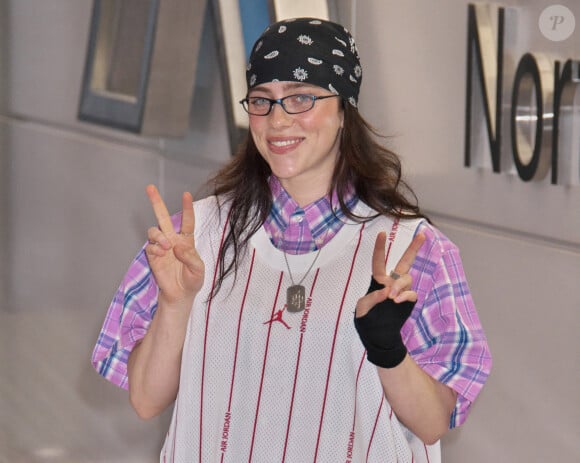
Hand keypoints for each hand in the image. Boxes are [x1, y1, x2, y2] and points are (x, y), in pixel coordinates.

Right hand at [144, 185, 204, 305]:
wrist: (180, 295)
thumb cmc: (192, 280)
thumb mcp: (198, 270)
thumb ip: (190, 257)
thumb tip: (177, 247)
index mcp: (187, 240)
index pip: (187, 221)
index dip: (187, 208)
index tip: (186, 194)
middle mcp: (173, 240)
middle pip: (163, 217)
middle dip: (156, 202)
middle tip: (150, 187)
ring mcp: (162, 247)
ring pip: (154, 230)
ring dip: (159, 235)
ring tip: (166, 246)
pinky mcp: (153, 257)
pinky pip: (150, 246)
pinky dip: (154, 248)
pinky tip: (161, 254)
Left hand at [354, 231, 425, 367]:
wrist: (378, 337)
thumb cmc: (367, 321)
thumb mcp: (362, 309)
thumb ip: (372, 298)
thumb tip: (386, 292)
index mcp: (377, 281)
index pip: (379, 261)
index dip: (380, 247)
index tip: (382, 233)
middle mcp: (391, 282)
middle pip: (404, 262)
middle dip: (413, 249)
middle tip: (422, 235)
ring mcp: (401, 292)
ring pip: (407, 279)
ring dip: (400, 285)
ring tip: (392, 297)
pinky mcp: (408, 302)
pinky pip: (412, 293)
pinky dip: (406, 295)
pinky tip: (397, 300)